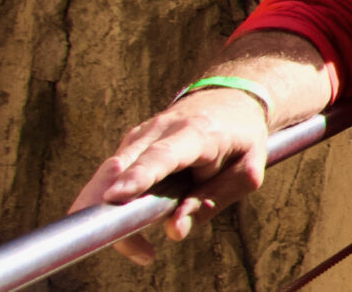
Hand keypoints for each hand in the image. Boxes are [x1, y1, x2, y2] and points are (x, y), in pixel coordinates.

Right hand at [65, 89, 272, 263]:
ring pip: (106, 178)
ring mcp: (139, 137)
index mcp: (197, 133)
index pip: (162, 155)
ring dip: (114, 217)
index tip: (115, 197)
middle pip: (119, 168)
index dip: (138, 176)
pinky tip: (138, 236)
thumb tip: (173, 231)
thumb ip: (212, 200)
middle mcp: (160, 129)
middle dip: (107, 206)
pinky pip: (110, 182)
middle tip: (137, 249)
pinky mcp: (129, 147)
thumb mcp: (245, 172)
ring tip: (144, 251)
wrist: (230, 100)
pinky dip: (116, 210)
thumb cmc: (242, 139)